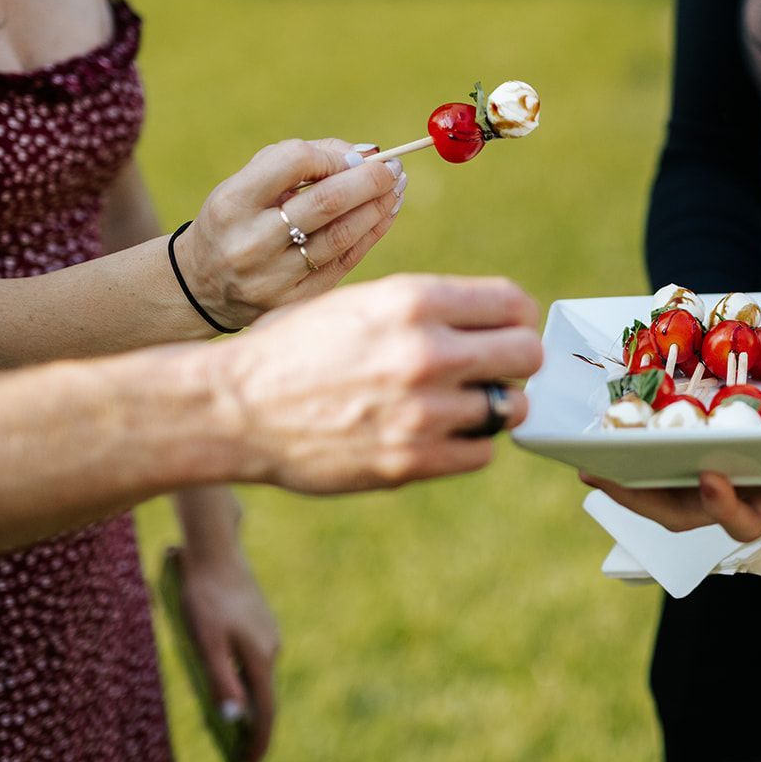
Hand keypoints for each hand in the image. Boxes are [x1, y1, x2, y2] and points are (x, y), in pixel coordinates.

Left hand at [170, 544, 279, 761]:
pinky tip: (233, 685)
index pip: (265, 710)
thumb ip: (221, 679)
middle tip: (240, 757)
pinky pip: (257, 661)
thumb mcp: (206, 642)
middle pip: (266, 697)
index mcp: (260, 656)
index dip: (258, 741)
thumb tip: (234, 715)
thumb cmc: (204, 598)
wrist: (215, 552)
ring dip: (251, 704)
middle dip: (255, 729)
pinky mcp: (261, 623)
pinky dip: (248, 681)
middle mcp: (272, 647)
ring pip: (261, 677)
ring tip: (234, 728)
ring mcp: (269, 634)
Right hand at [175, 139, 406, 328]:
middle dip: (369, 181)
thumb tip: (368, 154)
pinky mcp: (294, 300)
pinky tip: (385, 215)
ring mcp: (273, 276)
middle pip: (326, 202)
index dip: (333, 155)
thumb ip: (302, 160)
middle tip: (394, 169)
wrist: (201, 284)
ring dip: (378, 207)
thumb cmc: (237, 218)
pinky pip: (345, 262)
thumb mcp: (248, 183)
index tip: (357, 155)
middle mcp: (251, 241)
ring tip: (395, 189)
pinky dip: (371, 234)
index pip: (293, 162)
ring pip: (342, 235)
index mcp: (232, 203)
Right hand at [211, 274, 542, 493]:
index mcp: (413, 300)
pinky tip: (439, 434)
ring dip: (493, 407)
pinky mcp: (412, 461)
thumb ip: (428, 308)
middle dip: (516, 362)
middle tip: (494, 370)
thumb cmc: (295, 349)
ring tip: (462, 404)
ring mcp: (422, 410)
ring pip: (510, 408)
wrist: (233, 409)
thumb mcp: (361, 303)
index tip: (506, 330)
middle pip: (527, 354)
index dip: (516, 318)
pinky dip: (468, 445)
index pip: (513, 303)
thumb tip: (494, 320)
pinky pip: (481, 452)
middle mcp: (426, 352)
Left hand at [583, 471, 760, 542]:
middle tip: (611, 476)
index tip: (711, 474)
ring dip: (626, 485)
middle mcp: (740, 497)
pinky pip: (661, 467)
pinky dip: (632, 460)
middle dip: (645, 499)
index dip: (726, 505)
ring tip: (594, 464)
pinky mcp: (701, 454)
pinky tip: (602, 445)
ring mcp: (716, 479)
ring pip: (663, 496)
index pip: (747, 520)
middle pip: (684, 513)